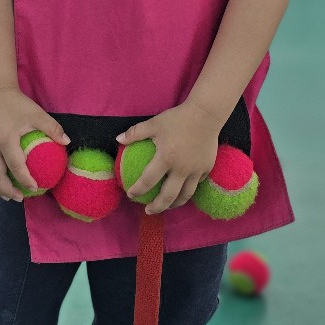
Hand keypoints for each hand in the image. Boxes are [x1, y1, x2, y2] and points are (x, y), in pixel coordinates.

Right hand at [0, 89, 68, 201]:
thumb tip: (68, 142)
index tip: (35, 188)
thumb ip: (52, 128)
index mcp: (5, 138)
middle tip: (21, 198)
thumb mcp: (37, 114)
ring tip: (9, 197)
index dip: (24, 179)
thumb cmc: (18, 105)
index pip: (15, 165)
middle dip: (8, 190)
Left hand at [116, 101, 221, 215]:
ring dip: (174, 204)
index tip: (131, 194)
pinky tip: (184, 188)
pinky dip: (189, 188)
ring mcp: (196, 170)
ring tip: (167, 206)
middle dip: (157, 207)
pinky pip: (197, 182)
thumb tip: (118, 139)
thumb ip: (135, 133)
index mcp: (166, 158)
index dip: (137, 190)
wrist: (206, 114)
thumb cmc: (178, 118)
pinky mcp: (207, 167)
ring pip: (186, 195)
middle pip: (168, 196)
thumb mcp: (154, 123)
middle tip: (148, 210)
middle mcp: (181, 169)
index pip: (148, 181)